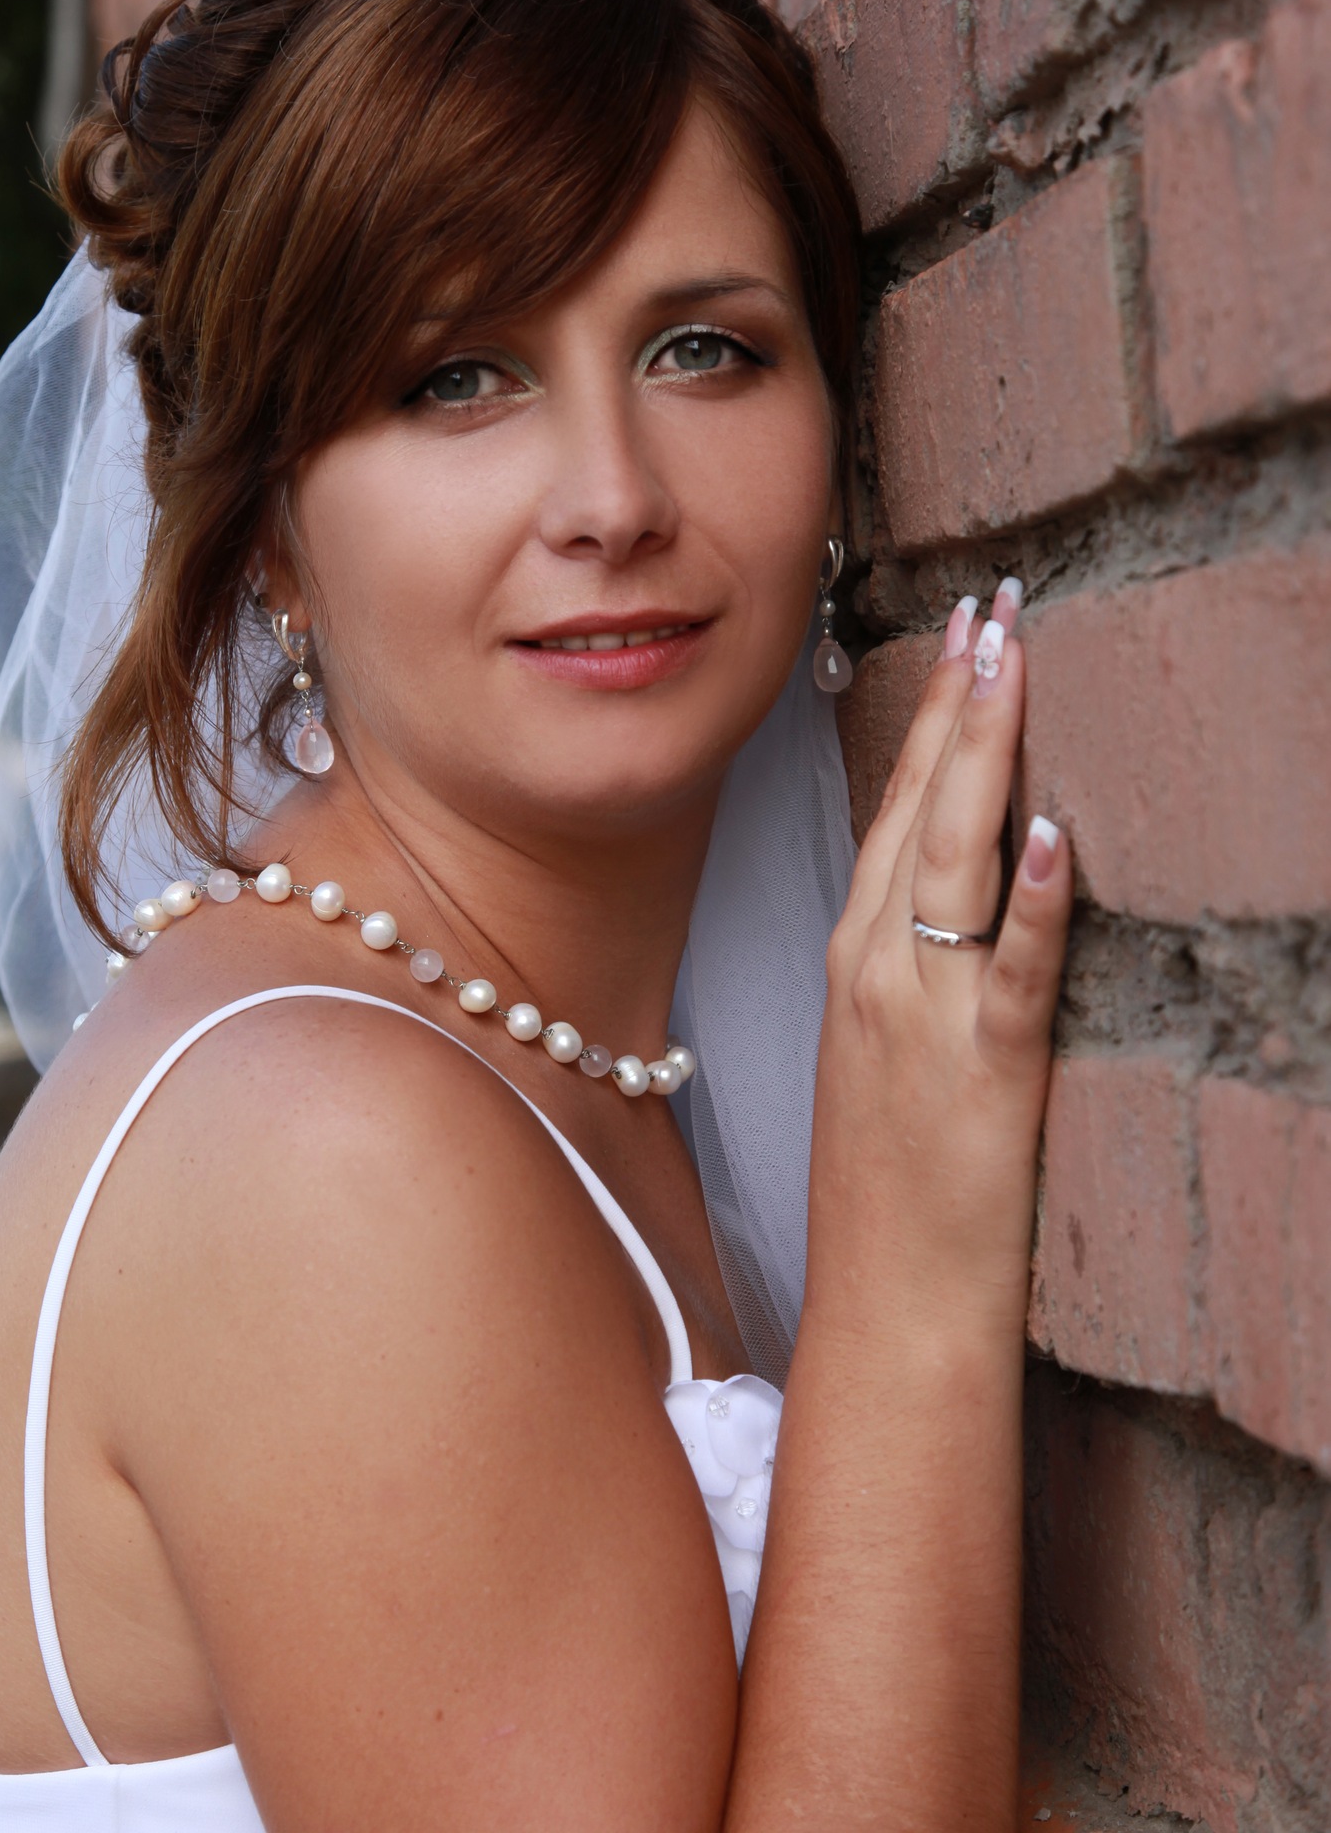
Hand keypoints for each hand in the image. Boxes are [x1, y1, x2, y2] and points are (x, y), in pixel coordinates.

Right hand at [808, 583, 1071, 1335]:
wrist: (887, 1307)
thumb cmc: (887, 1188)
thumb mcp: (876, 1052)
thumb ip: (906, 962)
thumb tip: (953, 889)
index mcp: (854, 961)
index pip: (890, 811)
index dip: (927, 717)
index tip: (959, 635)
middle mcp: (878, 970)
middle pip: (917, 809)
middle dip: (959, 699)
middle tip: (993, 605)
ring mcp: (924, 1017)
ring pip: (952, 859)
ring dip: (985, 752)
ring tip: (1013, 660)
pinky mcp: (985, 1072)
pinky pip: (1013, 971)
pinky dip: (1036, 900)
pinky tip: (1058, 835)